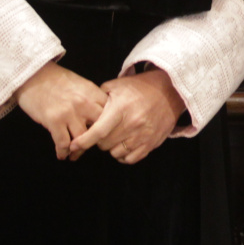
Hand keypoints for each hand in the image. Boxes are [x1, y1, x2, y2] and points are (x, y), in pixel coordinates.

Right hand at [16, 61, 107, 160]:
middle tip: (90, 147)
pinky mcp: (54, 120)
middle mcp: (84, 103)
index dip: (109, 126)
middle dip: (96, 141)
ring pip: (82, 140)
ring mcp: (69, 112)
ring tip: (74, 154)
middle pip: (99, 129)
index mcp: (92, 92)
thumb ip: (91, 98)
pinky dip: (63, 152)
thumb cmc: (55, 79)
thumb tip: (100, 115)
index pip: (110, 113)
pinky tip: (62, 154)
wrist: (32, 74)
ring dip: (78, 151)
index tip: (104, 134)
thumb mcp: (79, 84)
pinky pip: (63, 143)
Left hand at [70, 70, 186, 164]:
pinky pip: (130, 159)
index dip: (84, 141)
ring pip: (116, 153)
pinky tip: (123, 144)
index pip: (98, 131)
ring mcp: (143, 136)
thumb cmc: (140, 87)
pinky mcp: (151, 144)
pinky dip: (124, 154)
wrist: (169, 91)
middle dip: (99, 140)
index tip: (74, 146)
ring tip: (115, 136)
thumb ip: (98, 96)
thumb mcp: (117, 85)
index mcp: (121, 109)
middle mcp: (132, 124)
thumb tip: (85, 110)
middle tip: (102, 131)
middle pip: (105, 145)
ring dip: (112, 147)